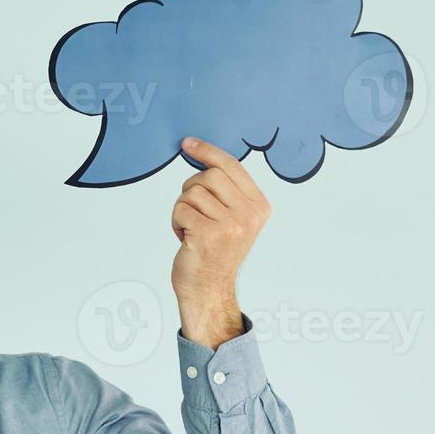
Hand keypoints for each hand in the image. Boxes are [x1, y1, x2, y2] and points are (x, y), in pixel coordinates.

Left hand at [170, 137, 270, 302]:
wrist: (209, 289)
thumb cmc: (216, 253)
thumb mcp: (233, 219)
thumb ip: (227, 192)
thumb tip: (203, 158)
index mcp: (259, 206)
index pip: (232, 166)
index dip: (207, 151)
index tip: (188, 144)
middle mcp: (249, 214)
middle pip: (208, 176)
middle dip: (191, 189)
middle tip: (192, 211)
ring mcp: (230, 225)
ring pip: (191, 193)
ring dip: (182, 209)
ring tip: (191, 228)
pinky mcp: (208, 234)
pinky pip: (180, 210)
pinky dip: (176, 222)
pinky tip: (185, 237)